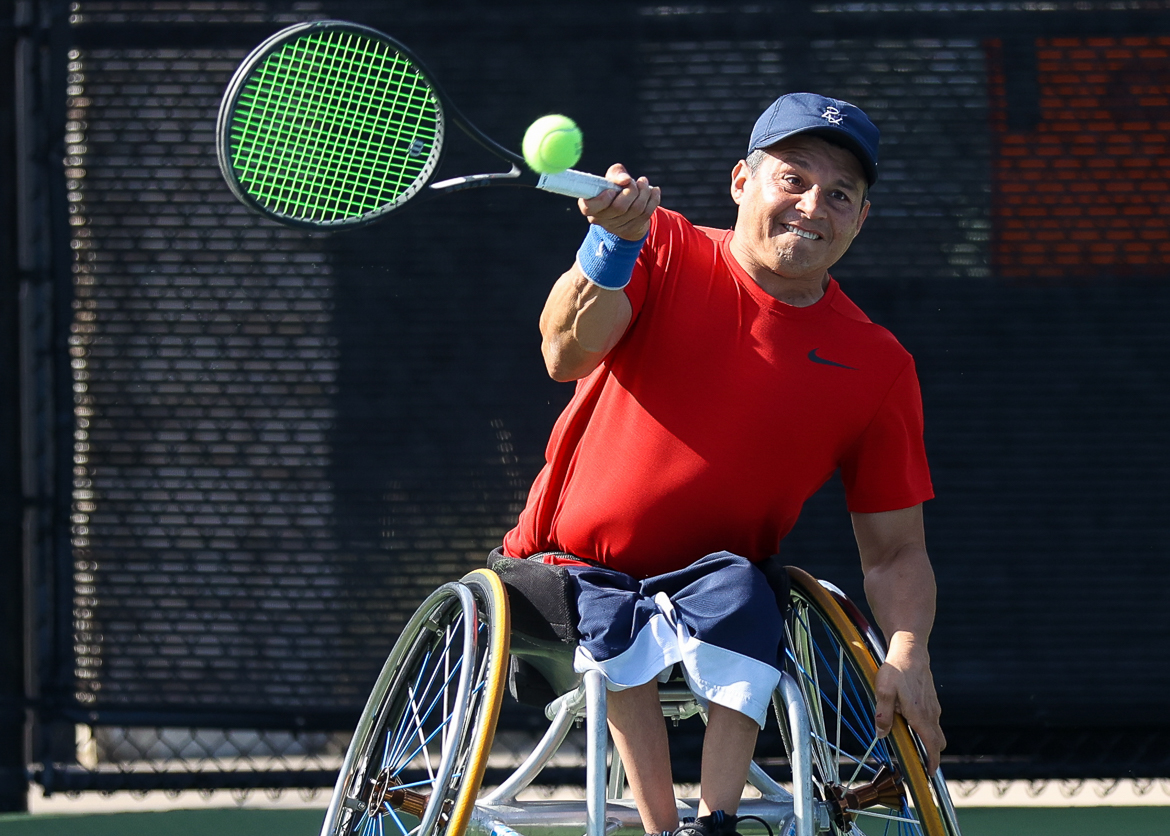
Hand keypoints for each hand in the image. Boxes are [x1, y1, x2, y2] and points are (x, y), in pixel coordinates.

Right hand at [579, 163, 660, 240]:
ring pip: (636, 209)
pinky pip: (647, 213)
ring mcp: (618, 227)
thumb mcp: (611, 179)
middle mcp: (602, 219)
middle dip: (631, 190)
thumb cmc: (614, 190)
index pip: (588, 207)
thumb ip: (615, 174)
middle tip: (633, 181)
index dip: (601, 200)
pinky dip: (653, 199)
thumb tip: (625, 180)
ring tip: (643, 183)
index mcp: (590, 206)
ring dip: (644, 192)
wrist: (625, 210)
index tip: (612, 190)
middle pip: (619, 207)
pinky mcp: (633, 229)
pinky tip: (654, 191)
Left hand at [873, 633, 945, 772]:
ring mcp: (933, 706)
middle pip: (937, 741)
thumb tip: (881, 735)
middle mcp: (930, 713)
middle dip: (932, 754)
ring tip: (910, 741)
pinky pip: (931, 719)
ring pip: (934, 730)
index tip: (929, 772)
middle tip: (920, 763)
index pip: (932, 745)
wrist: (911, 649)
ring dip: (927, 740)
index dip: (933, 761)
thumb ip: (883, 714)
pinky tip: (909, 720)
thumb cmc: (896, 670)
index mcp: (920, 715)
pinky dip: (926, 727)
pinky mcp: (931, 699)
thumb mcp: (883, 691)